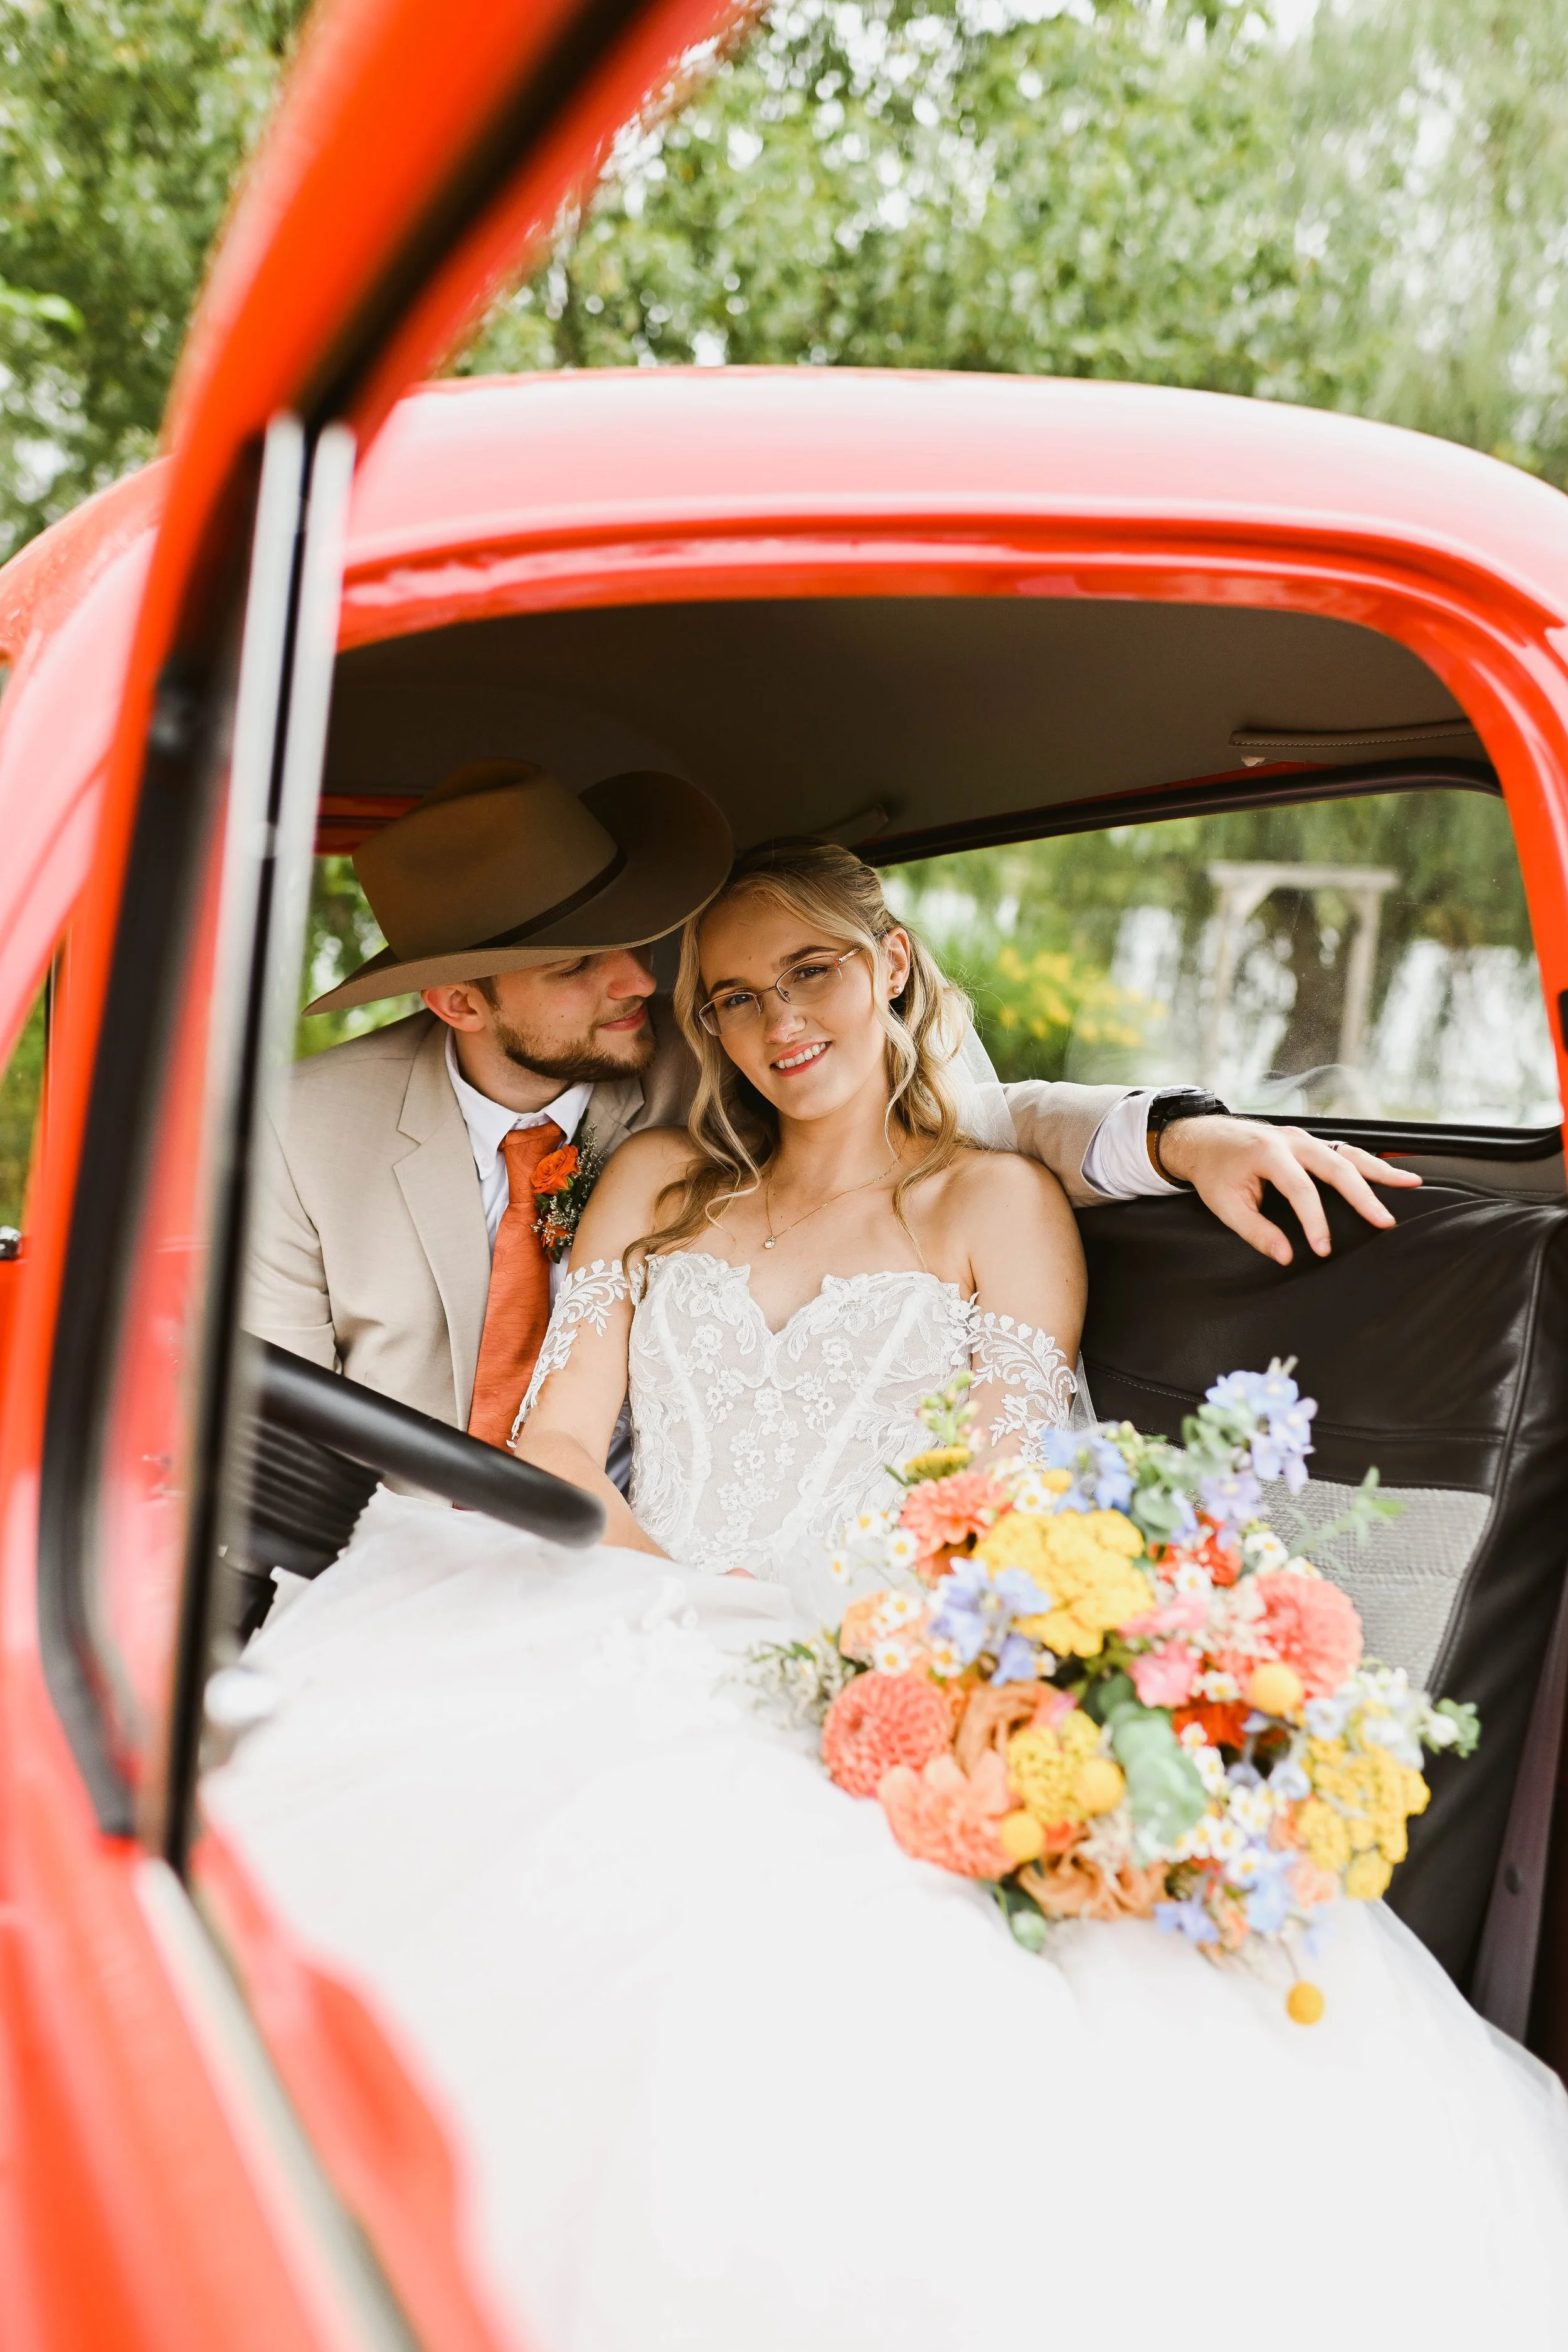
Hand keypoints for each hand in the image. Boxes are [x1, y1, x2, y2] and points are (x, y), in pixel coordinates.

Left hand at [1156, 1116, 1421, 1265]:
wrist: (1204, 1139)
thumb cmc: (1214, 1171)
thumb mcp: (1225, 1205)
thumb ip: (1255, 1232)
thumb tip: (1286, 1256)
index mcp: (1268, 1153)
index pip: (1301, 1190)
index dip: (1315, 1222)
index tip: (1324, 1249)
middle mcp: (1291, 1140)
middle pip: (1337, 1165)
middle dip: (1364, 1194)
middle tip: (1386, 1220)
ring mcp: (1304, 1138)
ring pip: (1348, 1152)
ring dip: (1380, 1170)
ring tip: (1411, 1183)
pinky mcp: (1309, 1142)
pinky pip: (1344, 1151)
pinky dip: (1368, 1164)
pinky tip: (1390, 1175)